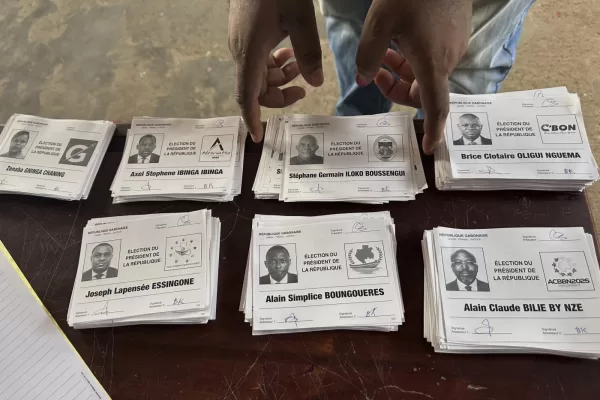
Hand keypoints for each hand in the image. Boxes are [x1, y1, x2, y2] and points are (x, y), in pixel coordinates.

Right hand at [228, 0, 322, 141]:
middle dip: (279, 94)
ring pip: (258, 74)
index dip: (251, 119)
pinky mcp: (245, 33)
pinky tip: (290, 53)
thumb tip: (315, 84)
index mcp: (250, 52)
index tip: (259, 137)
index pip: (246, 96)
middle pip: (255, 88)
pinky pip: (258, 60)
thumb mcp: (300, 18)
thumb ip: (308, 53)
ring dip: (280, 76)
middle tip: (304, 88)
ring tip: (301, 64)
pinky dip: (275, 63)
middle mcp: (241, 51)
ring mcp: (242, 42)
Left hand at [356, 0, 471, 153]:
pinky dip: (414, 57)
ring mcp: (454, 46)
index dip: (433, 130)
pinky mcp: (455, 33)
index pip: (436, 107)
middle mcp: (448, 60)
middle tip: (375, 72)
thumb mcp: (379, 26)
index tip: (429, 148)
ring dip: (403, 71)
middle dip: (397, 89)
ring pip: (427, 73)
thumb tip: (364, 79)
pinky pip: (434, 57)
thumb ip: (368, 58)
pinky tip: (399, 39)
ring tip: (382, 51)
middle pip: (424, 91)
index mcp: (432, 65)